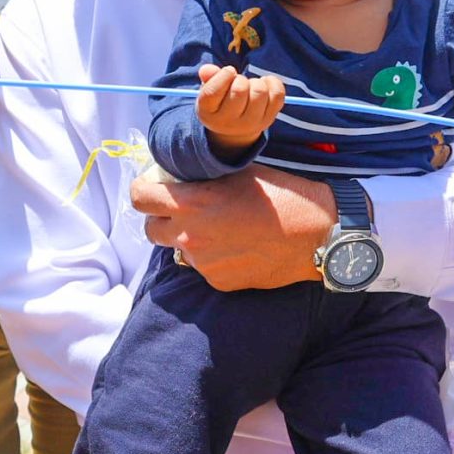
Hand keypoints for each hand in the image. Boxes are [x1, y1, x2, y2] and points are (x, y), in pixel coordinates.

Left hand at [131, 165, 333, 290]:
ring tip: (221, 230)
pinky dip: (213, 258)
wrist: (314, 233)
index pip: (139, 198)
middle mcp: (190, 234)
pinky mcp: (218, 281)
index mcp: (192, 202)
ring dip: (189, 239)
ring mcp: (203, 262)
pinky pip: (203, 268)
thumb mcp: (237, 172)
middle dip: (163, 219)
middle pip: (151, 229)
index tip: (155, 188)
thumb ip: (202, 178)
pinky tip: (238, 247)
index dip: (144, 190)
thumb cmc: (280, 195)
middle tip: (185, 211)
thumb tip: (180, 178)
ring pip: (178, 250)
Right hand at [194, 63, 285, 149]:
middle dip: (240, 79)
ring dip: (256, 82)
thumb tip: (208, 69)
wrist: (235, 129)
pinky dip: (272, 83)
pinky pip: (277, 94)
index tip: (229, 71)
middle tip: (238, 82)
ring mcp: (251, 123)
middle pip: (240, 89)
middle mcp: (229, 122)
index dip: (223, 75)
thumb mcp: (210, 90)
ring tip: (250, 86)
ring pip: (260, 91)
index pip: (213, 91)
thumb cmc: (220, 102)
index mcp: (209, 113)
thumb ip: (208, 77)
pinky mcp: (268, 119)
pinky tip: (264, 84)